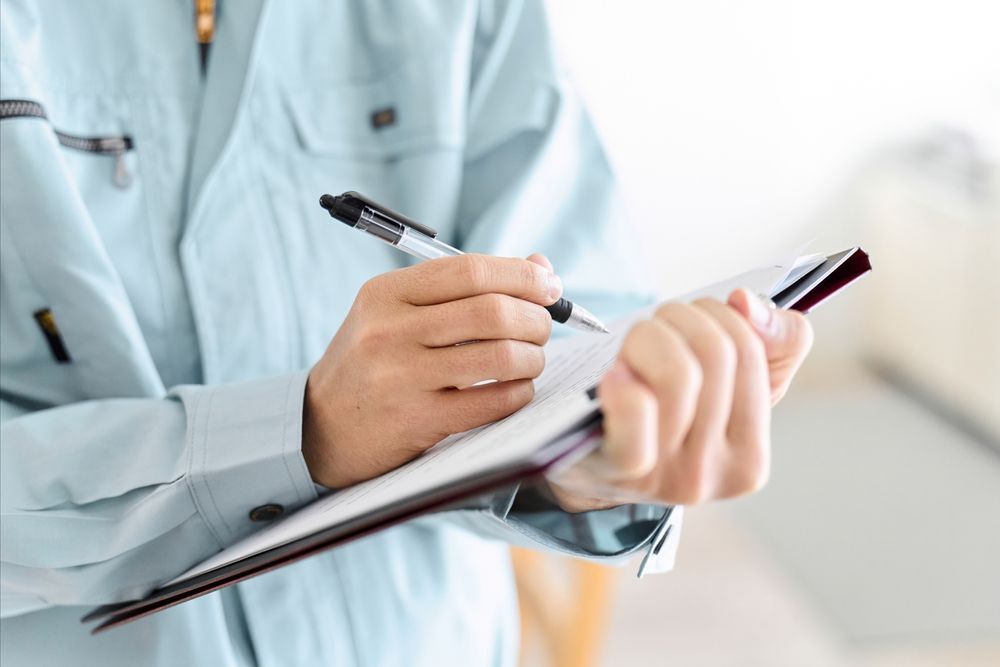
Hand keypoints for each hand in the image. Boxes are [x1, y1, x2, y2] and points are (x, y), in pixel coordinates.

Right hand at [302, 254, 559, 487]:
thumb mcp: (398, 313)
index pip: (470, 271)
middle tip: (543, 327)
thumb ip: (462, 287)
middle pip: (491, 311)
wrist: (321, 427)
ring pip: (500, 356)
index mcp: (386, 293)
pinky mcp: (418, 421)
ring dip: (533, 357)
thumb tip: (540, 265)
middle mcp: (390, 331)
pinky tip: (517, 389)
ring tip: (532, 359)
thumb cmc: (374, 362)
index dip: (522, 275)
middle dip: (535, 318)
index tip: (548, 284)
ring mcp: (402, 378)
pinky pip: (492, 402)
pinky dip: (519, 393)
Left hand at [551, 289, 813, 508]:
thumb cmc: (659, 414)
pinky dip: (626, 380)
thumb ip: (772, 344)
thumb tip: (748, 302)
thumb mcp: (722, 390)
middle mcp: (713, 475)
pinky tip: (614, 375)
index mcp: (749, 459)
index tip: (691, 322)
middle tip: (654, 328)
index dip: (718, 315)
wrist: (587, 463)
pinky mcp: (619, 468)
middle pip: (715, 354)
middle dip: (679, 318)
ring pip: (678, 371)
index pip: (750, 350)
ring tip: (631, 350)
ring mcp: (667, 475)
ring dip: (648, 337)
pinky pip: (639, 410)